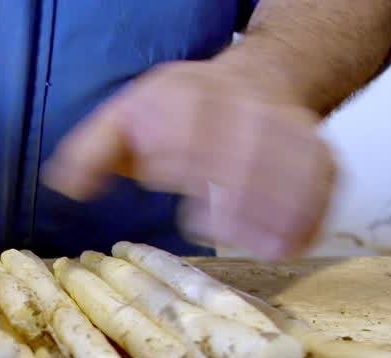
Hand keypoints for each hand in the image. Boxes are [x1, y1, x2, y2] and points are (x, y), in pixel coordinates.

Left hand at [42, 60, 334, 259]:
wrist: (254, 79)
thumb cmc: (179, 113)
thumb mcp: (122, 119)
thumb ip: (91, 153)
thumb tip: (67, 186)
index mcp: (186, 97)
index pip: (190, 131)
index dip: (188, 167)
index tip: (184, 208)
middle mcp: (242, 105)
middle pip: (248, 148)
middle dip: (236, 192)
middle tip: (217, 230)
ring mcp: (285, 123)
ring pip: (291, 162)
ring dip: (278, 206)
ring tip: (261, 246)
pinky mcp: (316, 146)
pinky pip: (323, 175)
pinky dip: (313, 208)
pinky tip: (294, 242)